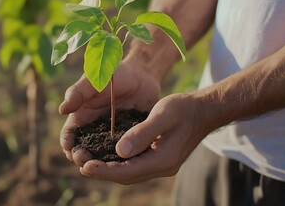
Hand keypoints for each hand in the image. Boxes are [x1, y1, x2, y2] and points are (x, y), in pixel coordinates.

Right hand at [59, 61, 159, 165]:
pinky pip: (125, 154)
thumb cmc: (113, 73)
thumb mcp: (94, 80)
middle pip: (84, 151)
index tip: (70, 149)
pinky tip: (124, 164)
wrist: (142, 75)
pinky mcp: (130, 140)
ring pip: (103, 157)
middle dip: (82, 158)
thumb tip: (62, 109)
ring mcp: (112, 138)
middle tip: (85, 162)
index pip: (69, 136)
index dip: (68, 144)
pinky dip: (122, 161)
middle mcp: (95, 131)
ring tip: (103, 167)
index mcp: (81, 118)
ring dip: (101, 164)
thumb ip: (79, 92)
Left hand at [78, 93, 209, 183]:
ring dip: (110, 169)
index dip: (104, 170)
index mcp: (163, 159)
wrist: (203, 111)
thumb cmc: (183, 109)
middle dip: (103, 172)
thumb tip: (119, 152)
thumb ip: (142, 133)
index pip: (127, 171)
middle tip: (81, 165)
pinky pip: (136, 166)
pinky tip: (108, 156)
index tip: (85, 166)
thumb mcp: (162, 115)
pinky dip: (120, 163)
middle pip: (127, 176)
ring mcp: (162, 164)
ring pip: (130, 173)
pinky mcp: (160, 158)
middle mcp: (162, 166)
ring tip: (89, 163)